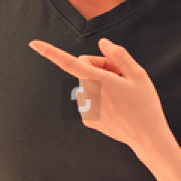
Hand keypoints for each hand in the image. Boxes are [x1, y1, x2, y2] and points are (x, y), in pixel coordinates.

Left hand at [29, 37, 174, 163]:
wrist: (147, 138)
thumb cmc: (145, 104)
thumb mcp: (138, 75)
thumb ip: (119, 55)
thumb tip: (103, 43)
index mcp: (99, 81)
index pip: (70, 62)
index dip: (50, 52)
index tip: (33, 43)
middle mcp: (88, 95)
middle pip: (84, 68)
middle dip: (99, 65)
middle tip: (120, 73)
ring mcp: (86, 109)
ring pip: (86, 84)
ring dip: (99, 82)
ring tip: (120, 91)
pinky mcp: (88, 120)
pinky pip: (89, 100)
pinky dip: (100, 97)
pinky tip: (116, 105)